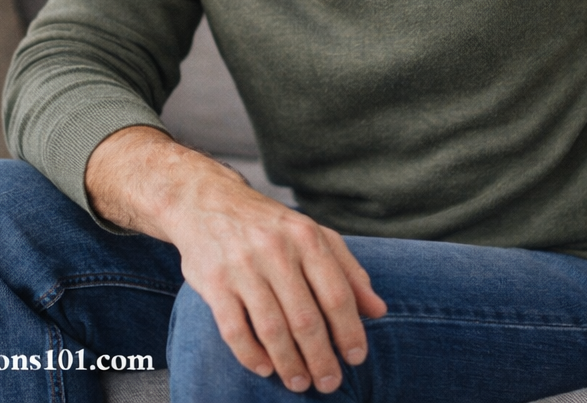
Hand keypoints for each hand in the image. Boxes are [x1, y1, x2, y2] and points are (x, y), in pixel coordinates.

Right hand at [85, 127, 387, 393]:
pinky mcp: (214, 282)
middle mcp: (275, 249)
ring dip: (289, 364)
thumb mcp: (313, 234)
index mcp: (305, 236)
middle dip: (321, 357)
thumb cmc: (271, 225)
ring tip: (301, 383)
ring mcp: (242, 266)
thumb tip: (378, 311)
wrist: (208, 202)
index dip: (349, 330)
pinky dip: (252, 355)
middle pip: (306, 318)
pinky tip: (266, 368)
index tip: (357, 358)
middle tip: (330, 383)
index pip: (336, 293)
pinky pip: (234, 330)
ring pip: (272, 329)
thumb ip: (348, 270)